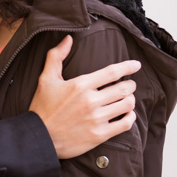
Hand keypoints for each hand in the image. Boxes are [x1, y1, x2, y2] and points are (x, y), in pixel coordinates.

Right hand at [29, 35, 138, 158]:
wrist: (39, 137)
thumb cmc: (42, 107)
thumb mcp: (46, 79)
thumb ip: (56, 56)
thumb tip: (68, 39)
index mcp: (80, 85)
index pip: (112, 72)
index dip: (128, 67)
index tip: (136, 65)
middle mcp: (91, 101)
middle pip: (123, 88)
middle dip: (130, 85)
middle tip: (129, 85)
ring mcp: (96, 119)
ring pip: (126, 105)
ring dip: (130, 100)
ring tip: (127, 99)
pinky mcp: (99, 135)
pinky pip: (125, 124)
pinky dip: (130, 117)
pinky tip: (126, 114)